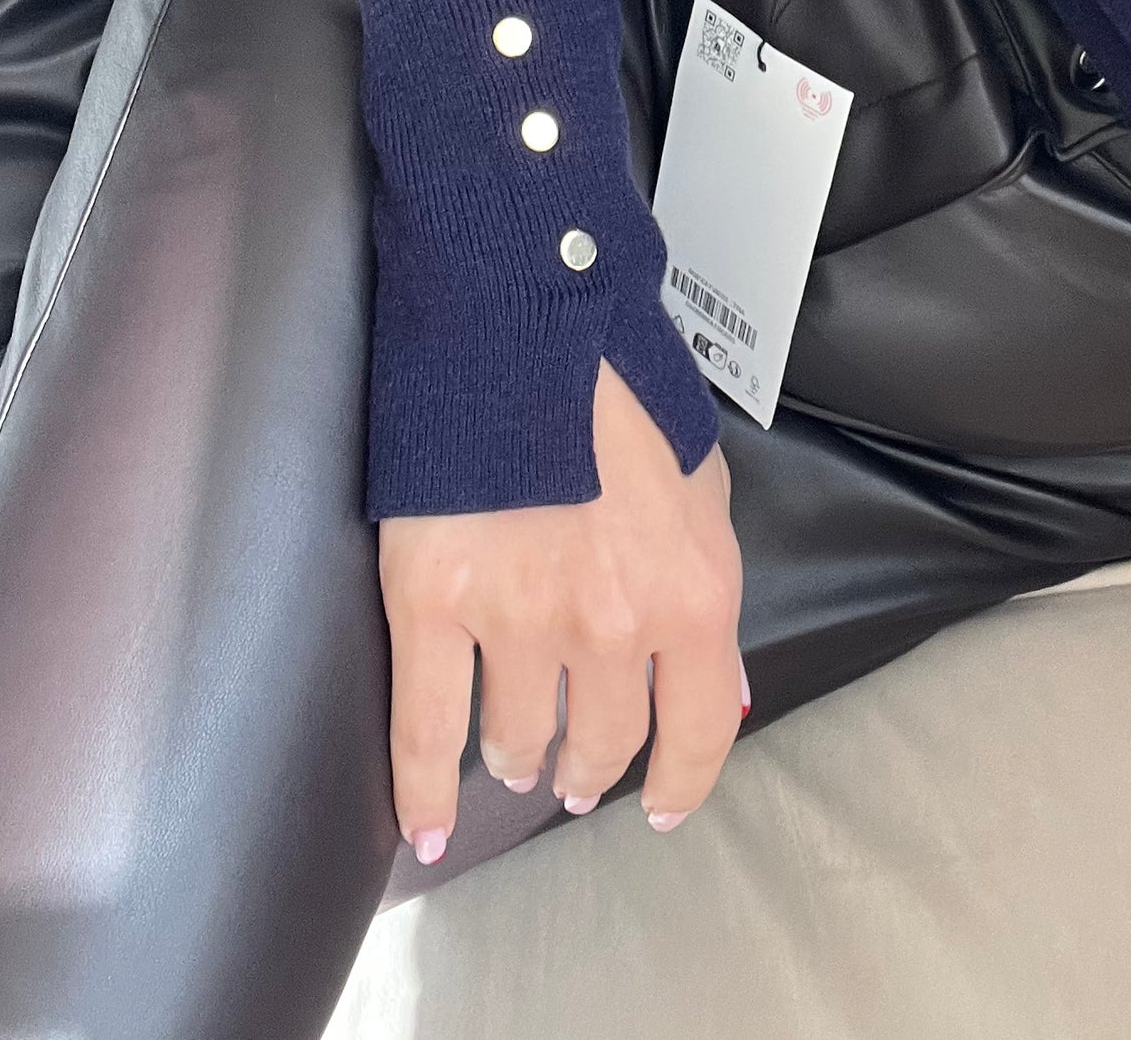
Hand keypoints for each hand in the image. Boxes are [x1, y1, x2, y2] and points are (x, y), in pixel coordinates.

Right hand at [379, 360, 744, 862]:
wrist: (526, 310)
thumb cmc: (615, 378)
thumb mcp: (697, 476)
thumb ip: (700, 574)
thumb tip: (707, 672)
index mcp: (690, 590)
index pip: (697, 730)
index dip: (681, 781)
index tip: (663, 803)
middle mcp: (611, 624)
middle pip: (600, 741)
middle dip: (589, 763)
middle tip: (574, 771)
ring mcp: (519, 620)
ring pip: (516, 738)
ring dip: (517, 756)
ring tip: (512, 756)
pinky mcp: (434, 605)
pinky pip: (426, 731)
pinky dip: (424, 790)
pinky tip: (429, 821)